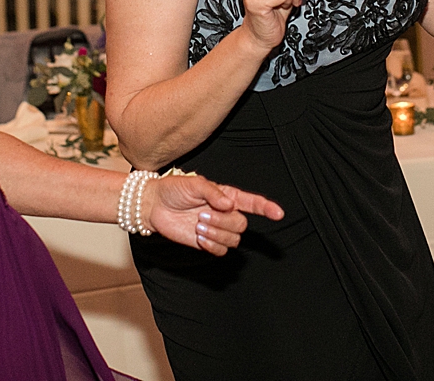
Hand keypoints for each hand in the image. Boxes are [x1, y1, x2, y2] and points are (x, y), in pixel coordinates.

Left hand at [141, 175, 284, 254]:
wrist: (155, 206)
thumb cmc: (174, 189)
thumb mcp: (194, 183)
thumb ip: (213, 192)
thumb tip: (228, 204)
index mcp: (227, 196)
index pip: (252, 203)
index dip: (266, 208)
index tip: (279, 214)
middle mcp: (225, 213)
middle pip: (242, 225)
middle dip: (223, 222)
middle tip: (202, 215)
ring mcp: (217, 229)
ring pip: (233, 239)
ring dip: (216, 234)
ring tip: (198, 225)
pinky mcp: (207, 242)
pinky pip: (221, 250)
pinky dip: (211, 245)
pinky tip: (199, 237)